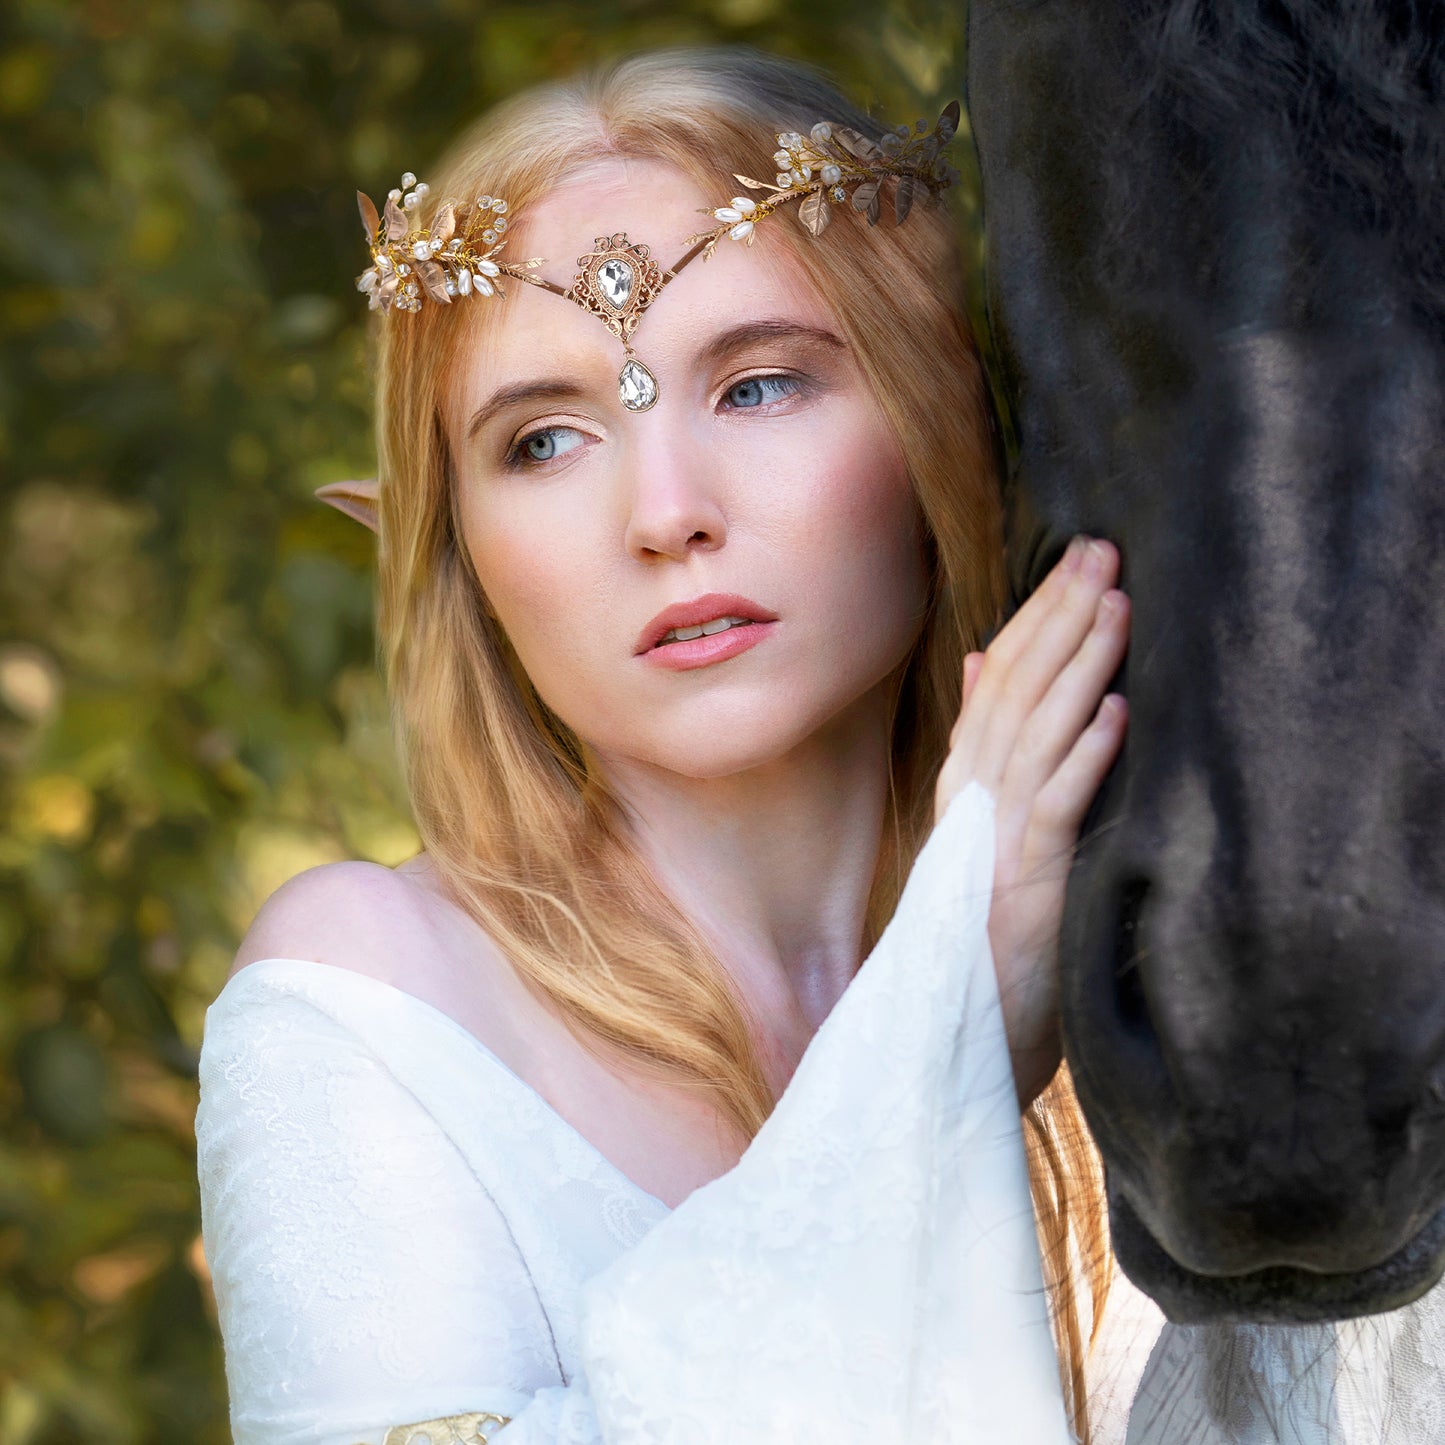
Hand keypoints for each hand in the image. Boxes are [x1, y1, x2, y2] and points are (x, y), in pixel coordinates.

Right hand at [933, 536, 1129, 1106]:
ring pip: (1036, 733)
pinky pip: (1054, 808)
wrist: (951, 1032)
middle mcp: (972, 798)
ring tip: (1118, 605)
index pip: (996, 680)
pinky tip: (1116, 713)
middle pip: (1014, 689)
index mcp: (964, 782)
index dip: (1036, 616)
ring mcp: (994, 838)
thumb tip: (974, 665)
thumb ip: (977, 745)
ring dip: (1079, 666)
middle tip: (1105, 550)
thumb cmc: (977, 930)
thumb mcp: (976, 827)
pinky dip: (1084, 758)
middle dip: (1060, 616)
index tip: (1078, 561)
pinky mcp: (1023, 883)